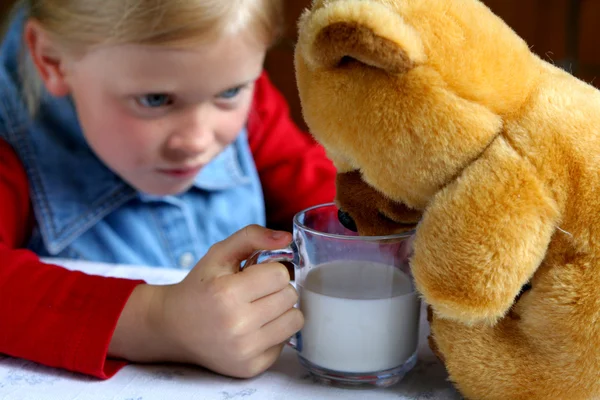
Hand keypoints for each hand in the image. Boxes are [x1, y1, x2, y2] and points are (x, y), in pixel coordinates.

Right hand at [109, 225, 302, 377]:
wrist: (173, 327)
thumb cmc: (200, 287)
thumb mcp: (219, 254)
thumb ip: (252, 236)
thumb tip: (286, 238)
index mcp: (227, 293)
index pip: (281, 275)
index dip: (271, 271)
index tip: (255, 275)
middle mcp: (237, 325)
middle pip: (290, 297)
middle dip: (277, 289)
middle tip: (256, 292)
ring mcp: (245, 350)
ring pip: (295, 320)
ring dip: (281, 311)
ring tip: (259, 308)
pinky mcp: (251, 368)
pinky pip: (285, 342)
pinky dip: (273, 333)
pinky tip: (253, 329)